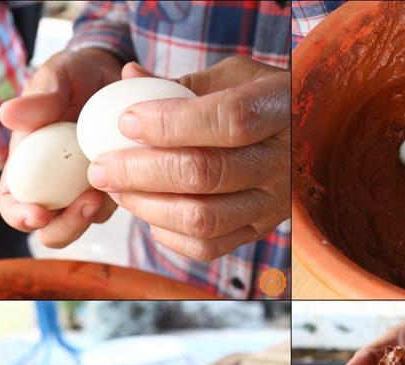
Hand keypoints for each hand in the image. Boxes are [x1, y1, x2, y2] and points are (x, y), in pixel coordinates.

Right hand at [0, 48, 122, 247]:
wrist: (114, 75)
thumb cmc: (76, 75)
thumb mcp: (58, 75)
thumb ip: (39, 96)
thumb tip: (8, 115)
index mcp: (26, 166)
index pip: (12, 206)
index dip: (21, 216)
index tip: (39, 212)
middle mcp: (56, 185)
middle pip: (54, 230)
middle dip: (69, 226)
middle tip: (90, 200)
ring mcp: (88, 188)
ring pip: (92, 220)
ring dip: (102, 210)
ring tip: (117, 182)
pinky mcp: (120, 186)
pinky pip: (125, 203)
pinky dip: (131, 194)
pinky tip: (142, 170)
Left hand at [89, 56, 289, 261]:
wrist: (302, 137)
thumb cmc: (259, 100)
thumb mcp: (232, 77)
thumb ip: (181, 82)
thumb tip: (129, 77)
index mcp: (279, 110)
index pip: (228, 121)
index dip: (171, 124)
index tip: (126, 122)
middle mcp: (281, 162)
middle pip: (206, 174)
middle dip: (140, 171)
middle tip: (102, 166)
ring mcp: (272, 203)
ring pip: (202, 218)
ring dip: (147, 206)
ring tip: (117, 189)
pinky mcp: (258, 230)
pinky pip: (208, 247)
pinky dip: (168, 235)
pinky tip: (149, 213)